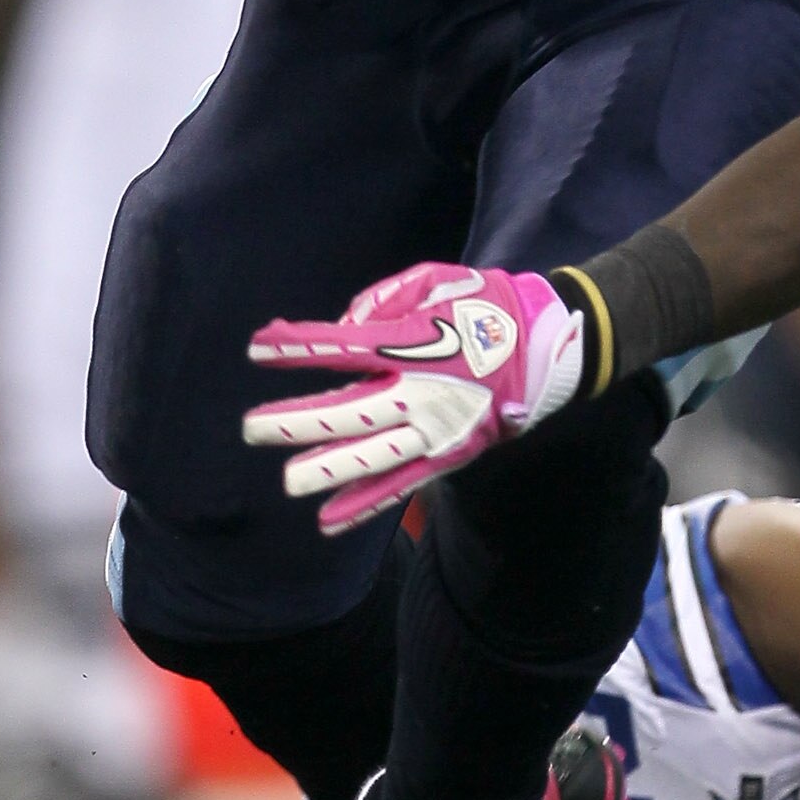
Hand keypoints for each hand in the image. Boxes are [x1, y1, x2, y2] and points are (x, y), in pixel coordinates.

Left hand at [244, 262, 587, 533]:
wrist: (547, 348)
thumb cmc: (485, 306)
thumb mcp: (437, 278)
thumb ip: (385, 298)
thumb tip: (345, 325)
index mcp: (414, 343)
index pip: (342, 347)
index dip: (297, 348)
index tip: (259, 348)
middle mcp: (420, 391)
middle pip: (348, 412)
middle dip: (295, 421)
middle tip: (251, 430)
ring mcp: (434, 429)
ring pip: (372, 457)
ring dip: (327, 470)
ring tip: (289, 480)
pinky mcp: (448, 456)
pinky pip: (400, 485)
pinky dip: (365, 505)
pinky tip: (329, 520)